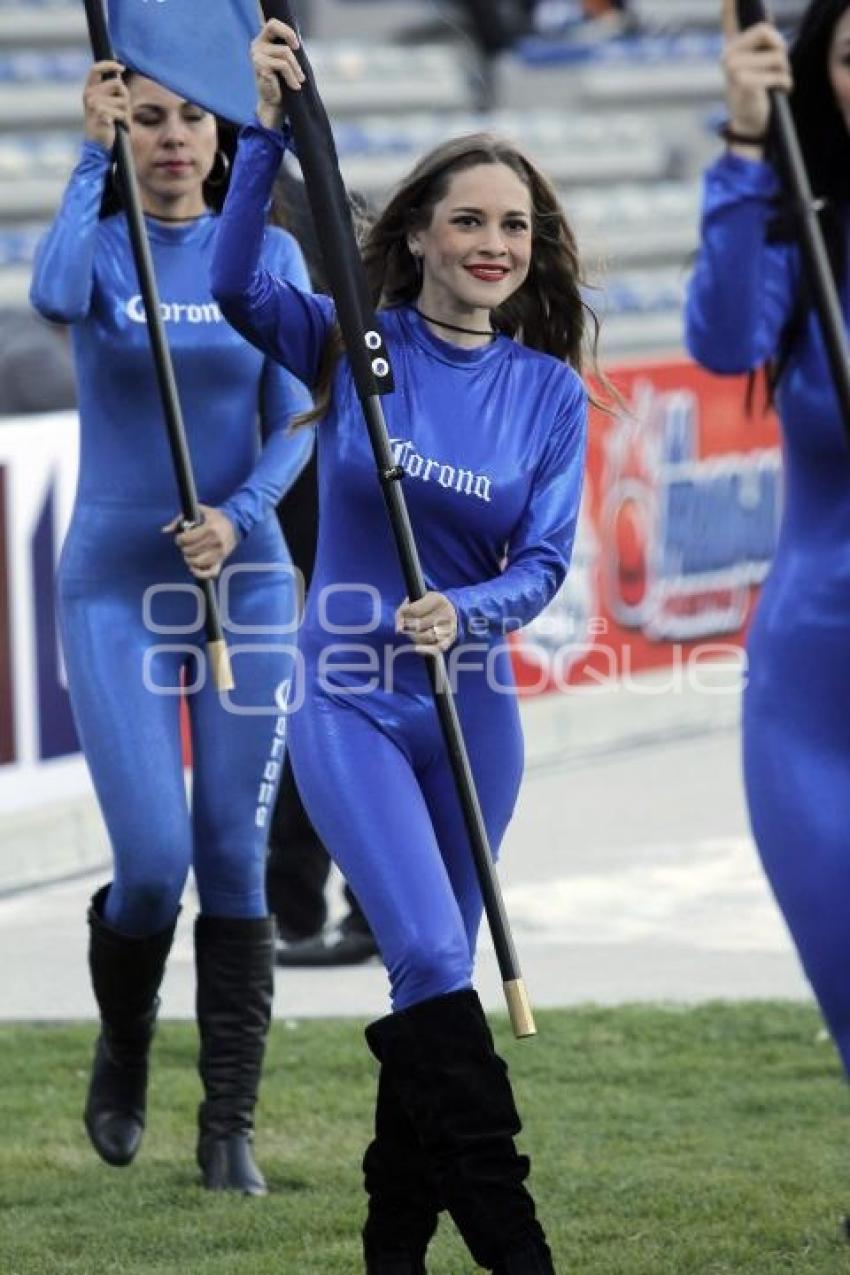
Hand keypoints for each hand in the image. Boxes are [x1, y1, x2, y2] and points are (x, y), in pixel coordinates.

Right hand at [83, 60, 129, 149]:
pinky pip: (123, 114)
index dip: (109, 65)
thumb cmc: (105, 126)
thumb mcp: (105, 103)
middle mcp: (90, 95)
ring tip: (118, 122)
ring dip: (126, 113)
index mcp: (89, 90)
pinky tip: (118, 128)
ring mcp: (95, 105)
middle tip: (122, 112)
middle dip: (125, 98)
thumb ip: (111, 89)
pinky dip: (125, 123)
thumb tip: (119, 72)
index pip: (96, 69)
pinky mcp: (102, 115)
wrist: (97, 147)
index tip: (122, 67)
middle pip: (118, 84)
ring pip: (123, 101)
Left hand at [162, 505, 237, 578]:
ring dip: (189, 559)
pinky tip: (192, 568)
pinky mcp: (222, 560)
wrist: (235, 524)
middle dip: (183, 548)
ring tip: (189, 553)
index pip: (187, 539)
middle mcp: (216, 542)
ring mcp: (220, 553)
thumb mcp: (199, 511)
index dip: (179, 539)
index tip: (180, 538)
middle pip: (190, 551)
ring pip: (197, 562)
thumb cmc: (214, 517)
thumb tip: (164, 530)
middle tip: (184, 545)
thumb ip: (180, 520)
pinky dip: (200, 573)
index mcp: (210, 528)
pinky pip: (210, 573)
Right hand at [251, 18, 304, 129]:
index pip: (272, 24)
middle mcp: (256, 45)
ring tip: (300, 80)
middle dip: (289, 36)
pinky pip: (283, 66)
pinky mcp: (260, 67)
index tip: (297, 44)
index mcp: (262, 41)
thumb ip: (289, 48)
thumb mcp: (287, 62)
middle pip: (273, 27)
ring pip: (284, 52)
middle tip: (299, 49)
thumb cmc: (282, 83)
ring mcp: (257, 56)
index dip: (286, 29)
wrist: (274, 105)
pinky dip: (292, 76)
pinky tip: (294, 86)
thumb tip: (299, 36)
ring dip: (296, 67)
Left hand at [395, 592, 457, 654]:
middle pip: (419, 625)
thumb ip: (402, 612)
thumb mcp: (414, 600)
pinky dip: (426, 649)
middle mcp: (446, 612)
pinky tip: (417, 648)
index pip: (414, 610)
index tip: (403, 612)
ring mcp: (450, 626)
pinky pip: (438, 647)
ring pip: (426, 636)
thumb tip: (398, 630)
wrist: (449, 609)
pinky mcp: (451, 638)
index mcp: (438, 599)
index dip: (403, 613)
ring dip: (414, 637)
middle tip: (407, 625)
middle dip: (409, 627)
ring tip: (412, 633)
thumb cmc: (426, 605)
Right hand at [721, 1, 792, 141]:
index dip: (730, 2)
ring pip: (777, 55)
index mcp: (732, 47)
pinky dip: (784, 84)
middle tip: (777, 67)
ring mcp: (733, 69)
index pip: (729, 16)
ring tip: (774, 84)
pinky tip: (775, 93)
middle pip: (766, 31)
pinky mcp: (743, 82)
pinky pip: (778, 74)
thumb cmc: (757, 91)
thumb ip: (762, 41)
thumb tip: (767, 20)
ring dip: (784, 71)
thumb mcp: (759, 62)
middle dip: (780, 49)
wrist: (749, 124)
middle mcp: (728, 55)